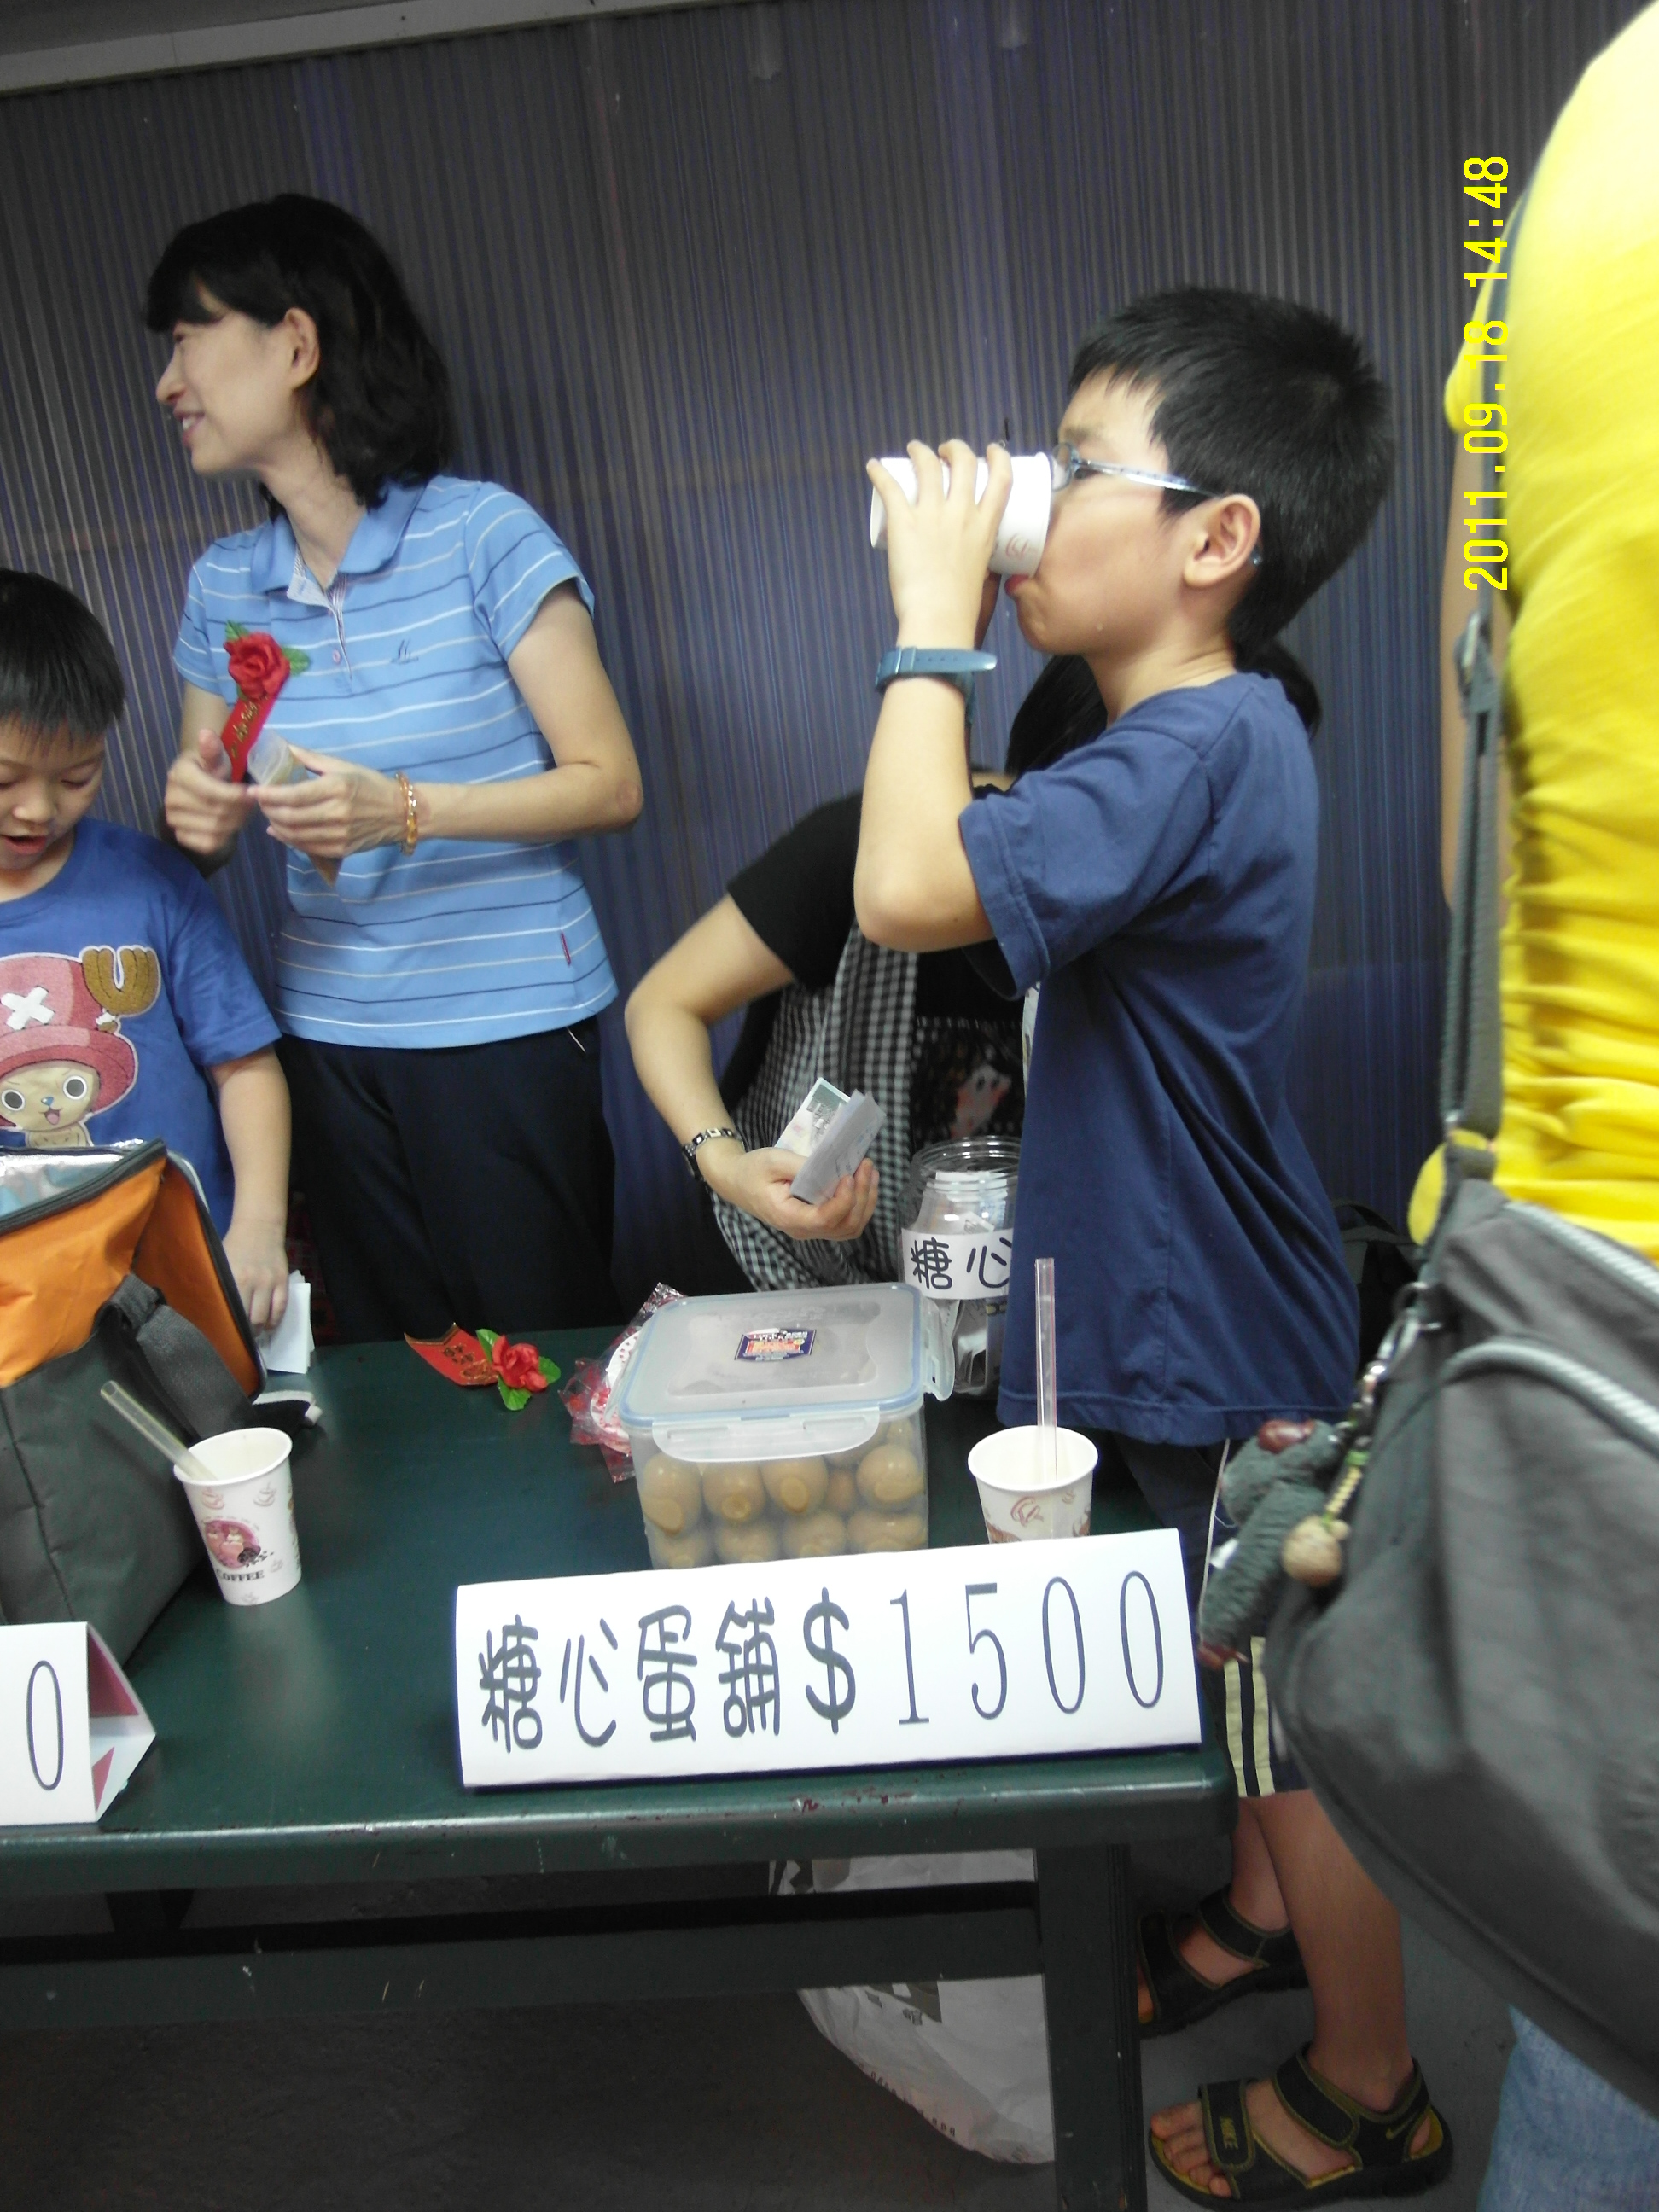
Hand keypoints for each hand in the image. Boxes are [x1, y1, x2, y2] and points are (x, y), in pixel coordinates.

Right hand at [164, 729, 255, 854]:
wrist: (200, 789)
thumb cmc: (212, 771)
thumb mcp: (216, 758)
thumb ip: (213, 750)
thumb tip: (206, 734)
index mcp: (179, 774)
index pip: (211, 791)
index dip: (235, 795)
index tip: (251, 793)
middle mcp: (171, 798)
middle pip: (217, 812)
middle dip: (240, 810)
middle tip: (251, 804)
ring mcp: (173, 819)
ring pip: (216, 829)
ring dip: (236, 823)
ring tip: (242, 812)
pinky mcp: (181, 836)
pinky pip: (209, 844)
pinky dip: (225, 837)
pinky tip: (230, 825)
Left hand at [222, 1220, 289, 1331]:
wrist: (258, 1227)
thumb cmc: (234, 1246)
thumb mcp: (220, 1262)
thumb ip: (218, 1284)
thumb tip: (211, 1308)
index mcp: (233, 1279)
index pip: (232, 1311)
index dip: (230, 1327)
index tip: (227, 1334)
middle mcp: (252, 1282)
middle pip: (250, 1318)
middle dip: (246, 1331)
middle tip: (241, 1335)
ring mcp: (269, 1282)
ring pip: (266, 1316)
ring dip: (260, 1328)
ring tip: (255, 1332)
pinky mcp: (282, 1280)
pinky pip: (281, 1307)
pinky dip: (275, 1320)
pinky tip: (270, 1325)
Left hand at [251, 745, 404, 859]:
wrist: (402, 812)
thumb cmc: (371, 784)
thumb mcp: (342, 765)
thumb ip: (309, 758)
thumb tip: (281, 746)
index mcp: (337, 788)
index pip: (293, 795)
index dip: (268, 795)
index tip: (252, 791)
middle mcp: (337, 813)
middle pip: (290, 817)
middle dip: (268, 810)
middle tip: (259, 802)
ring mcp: (339, 835)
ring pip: (295, 834)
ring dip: (276, 825)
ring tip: (268, 814)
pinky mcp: (341, 849)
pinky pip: (307, 847)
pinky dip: (288, 839)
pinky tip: (278, 831)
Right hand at [700, 1141, 879, 1242]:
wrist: (736, 1181)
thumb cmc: (752, 1170)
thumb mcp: (773, 1160)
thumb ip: (802, 1165)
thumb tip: (833, 1167)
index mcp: (789, 1217)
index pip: (826, 1219)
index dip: (845, 1200)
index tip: (849, 1174)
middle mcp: (803, 1230)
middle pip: (845, 1226)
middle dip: (862, 1196)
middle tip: (866, 1165)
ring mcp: (811, 1229)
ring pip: (850, 1227)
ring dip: (866, 1202)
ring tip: (871, 1173)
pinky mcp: (816, 1222)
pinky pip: (844, 1222)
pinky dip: (860, 1205)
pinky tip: (864, 1183)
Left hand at [867, 439, 1011, 646]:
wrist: (938, 618)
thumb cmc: (962, 607)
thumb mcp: (985, 577)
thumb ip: (983, 566)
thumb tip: (984, 570)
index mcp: (985, 526)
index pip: (1001, 478)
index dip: (998, 458)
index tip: (991, 451)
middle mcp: (962, 512)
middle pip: (963, 462)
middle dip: (955, 449)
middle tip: (944, 452)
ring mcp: (932, 514)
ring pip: (928, 465)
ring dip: (920, 451)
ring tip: (914, 450)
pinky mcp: (904, 522)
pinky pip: (890, 486)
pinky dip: (879, 472)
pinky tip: (873, 466)